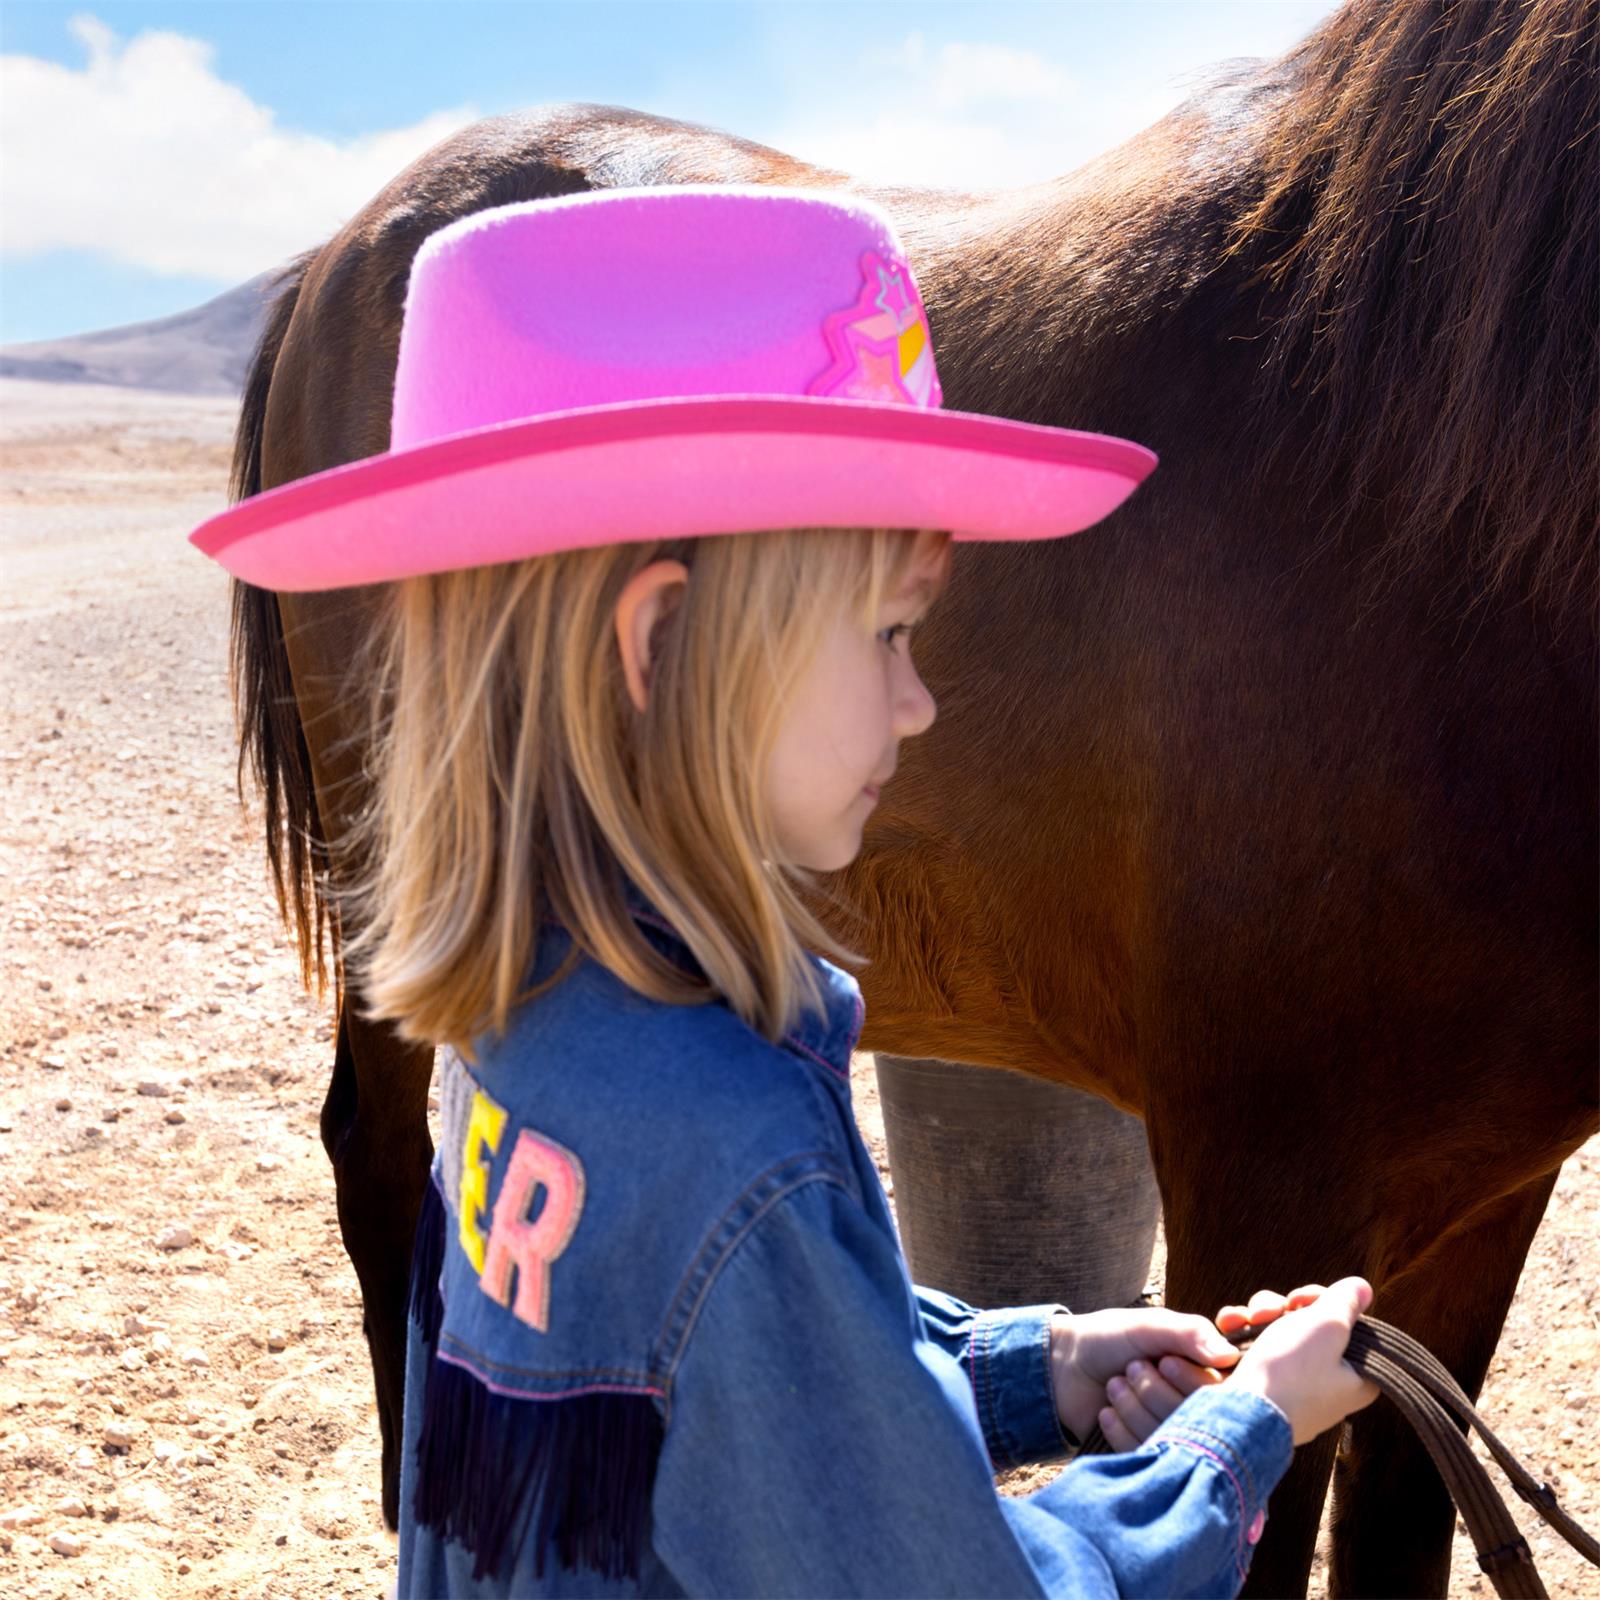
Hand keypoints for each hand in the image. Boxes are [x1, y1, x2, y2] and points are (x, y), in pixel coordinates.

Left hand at [1049, 1307, 1241, 1448]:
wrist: (1063, 1365)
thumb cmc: (1111, 1338)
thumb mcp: (1149, 1325)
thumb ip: (1190, 1334)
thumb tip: (1229, 1357)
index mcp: (1204, 1376)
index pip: (1223, 1395)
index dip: (1190, 1380)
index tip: (1163, 1362)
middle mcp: (1195, 1410)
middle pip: (1195, 1420)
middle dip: (1154, 1390)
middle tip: (1131, 1368)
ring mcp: (1171, 1438)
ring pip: (1169, 1439)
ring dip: (1134, 1407)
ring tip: (1114, 1384)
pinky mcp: (1147, 1458)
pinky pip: (1146, 1456)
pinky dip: (1121, 1431)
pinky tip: (1106, 1411)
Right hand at [1225, 1277, 1380, 1445]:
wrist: (1243, 1414)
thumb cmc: (1292, 1373)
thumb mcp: (1328, 1326)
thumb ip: (1346, 1302)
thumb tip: (1363, 1288)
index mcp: (1358, 1377)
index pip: (1348, 1325)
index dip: (1323, 1302)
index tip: (1301, 1299)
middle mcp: (1331, 1385)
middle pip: (1312, 1326)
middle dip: (1285, 1309)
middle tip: (1273, 1310)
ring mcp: (1297, 1388)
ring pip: (1283, 1334)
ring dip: (1261, 1317)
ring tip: (1245, 1319)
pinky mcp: (1267, 1388)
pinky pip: (1261, 1351)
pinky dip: (1246, 1334)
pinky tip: (1231, 1326)